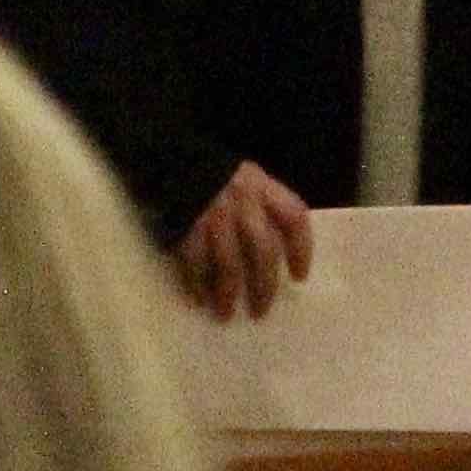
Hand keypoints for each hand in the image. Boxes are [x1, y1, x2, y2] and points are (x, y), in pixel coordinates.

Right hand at [176, 161, 314, 320]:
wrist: (168, 156)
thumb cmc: (215, 176)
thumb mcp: (248, 180)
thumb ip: (264, 207)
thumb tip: (277, 251)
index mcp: (263, 187)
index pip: (294, 218)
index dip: (302, 249)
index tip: (299, 277)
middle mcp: (244, 203)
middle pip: (263, 250)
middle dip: (264, 285)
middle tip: (261, 310)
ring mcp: (214, 217)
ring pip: (229, 264)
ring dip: (229, 293)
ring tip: (227, 313)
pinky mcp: (187, 228)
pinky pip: (196, 265)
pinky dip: (198, 285)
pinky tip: (199, 300)